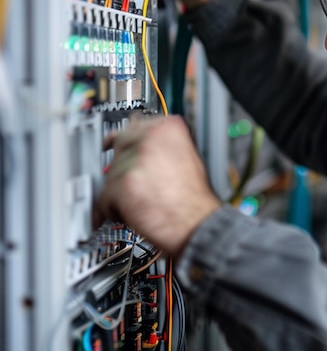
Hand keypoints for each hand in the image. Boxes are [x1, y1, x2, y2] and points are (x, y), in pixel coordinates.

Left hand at [95, 115, 218, 257]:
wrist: (199, 224)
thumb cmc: (195, 198)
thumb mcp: (185, 157)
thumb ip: (160, 145)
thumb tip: (136, 144)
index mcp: (170, 126)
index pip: (133, 127)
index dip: (127, 145)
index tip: (119, 149)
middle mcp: (153, 135)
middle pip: (118, 148)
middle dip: (121, 169)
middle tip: (132, 185)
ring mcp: (137, 158)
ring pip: (110, 174)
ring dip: (117, 192)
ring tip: (140, 202)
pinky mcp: (124, 183)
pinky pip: (103, 196)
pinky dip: (111, 209)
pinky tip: (130, 212)